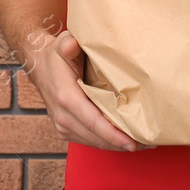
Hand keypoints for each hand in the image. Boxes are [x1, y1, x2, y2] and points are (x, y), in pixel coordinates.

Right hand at [26, 29, 154, 152]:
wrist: (40, 67)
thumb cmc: (56, 56)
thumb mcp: (62, 44)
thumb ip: (68, 44)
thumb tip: (73, 44)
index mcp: (66, 97)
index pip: (93, 122)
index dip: (113, 135)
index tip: (132, 143)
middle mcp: (63, 117)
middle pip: (97, 138)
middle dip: (122, 143)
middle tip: (149, 143)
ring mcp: (63, 126)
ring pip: (94, 143)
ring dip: (117, 145)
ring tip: (143, 143)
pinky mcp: (65, 130)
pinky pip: (89, 141)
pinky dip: (107, 142)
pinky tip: (124, 139)